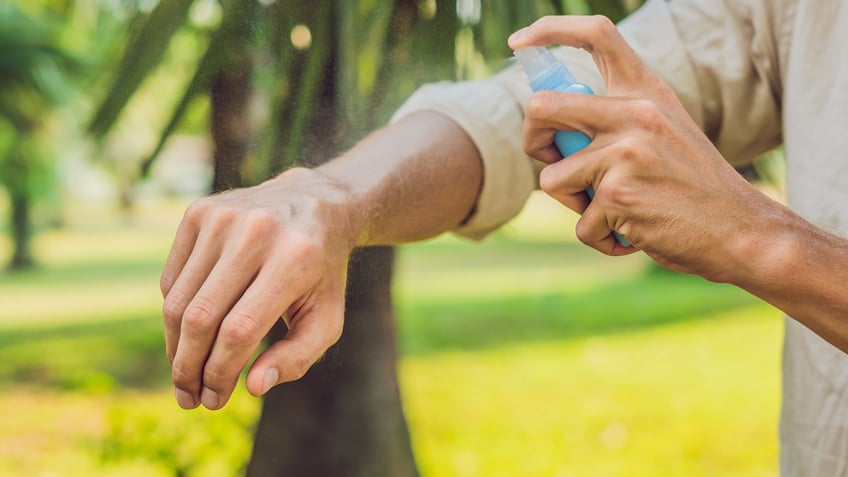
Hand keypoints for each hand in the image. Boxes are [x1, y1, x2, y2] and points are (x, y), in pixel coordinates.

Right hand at [160, 167, 356, 409]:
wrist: (313, 203)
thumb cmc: (321, 273)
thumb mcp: (327, 317)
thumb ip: (298, 356)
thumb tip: (254, 387)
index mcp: (295, 259)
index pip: (240, 330)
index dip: (220, 373)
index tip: (214, 401)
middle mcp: (256, 232)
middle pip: (202, 318)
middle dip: (189, 368)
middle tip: (190, 398)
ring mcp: (223, 217)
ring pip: (179, 301)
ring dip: (175, 348)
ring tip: (184, 376)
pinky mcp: (199, 212)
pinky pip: (172, 279)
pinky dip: (175, 315)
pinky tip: (190, 335)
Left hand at [508, 16, 778, 281]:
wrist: (740, 230)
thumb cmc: (694, 187)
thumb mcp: (664, 133)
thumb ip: (617, 120)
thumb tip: (549, 126)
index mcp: (647, 92)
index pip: (596, 35)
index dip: (549, 30)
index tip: (519, 43)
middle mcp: (635, 114)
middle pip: (542, 107)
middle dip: (531, 140)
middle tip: (551, 160)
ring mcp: (625, 153)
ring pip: (551, 178)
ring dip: (573, 204)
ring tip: (613, 211)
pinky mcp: (617, 195)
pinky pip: (580, 224)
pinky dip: (600, 238)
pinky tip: (633, 234)